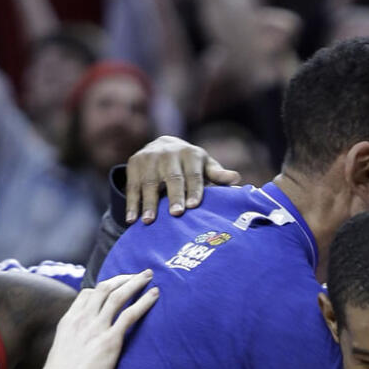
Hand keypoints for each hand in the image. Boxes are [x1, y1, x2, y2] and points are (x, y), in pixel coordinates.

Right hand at [29, 271, 158, 368]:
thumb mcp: (62, 351)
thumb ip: (73, 341)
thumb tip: (81, 345)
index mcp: (69, 320)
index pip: (87, 294)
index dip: (105, 286)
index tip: (118, 284)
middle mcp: (83, 319)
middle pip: (105, 288)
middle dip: (124, 278)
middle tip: (140, 273)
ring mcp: (97, 327)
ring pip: (118, 296)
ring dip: (135, 283)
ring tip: (149, 276)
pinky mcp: (110, 340)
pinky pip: (130, 314)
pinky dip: (144, 302)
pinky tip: (155, 296)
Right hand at [124, 135, 241, 223]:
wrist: (164, 146)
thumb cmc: (192, 165)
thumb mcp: (206, 167)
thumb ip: (218, 176)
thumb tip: (237, 179)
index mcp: (191, 154)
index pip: (194, 174)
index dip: (194, 190)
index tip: (194, 206)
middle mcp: (169, 153)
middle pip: (172, 177)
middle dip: (174, 196)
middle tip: (176, 214)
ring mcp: (150, 157)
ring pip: (149, 182)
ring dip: (148, 203)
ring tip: (149, 222)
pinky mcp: (134, 164)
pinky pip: (132, 186)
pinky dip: (132, 203)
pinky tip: (132, 219)